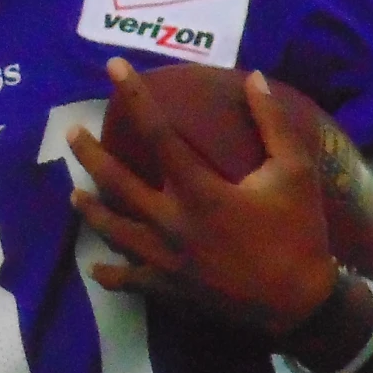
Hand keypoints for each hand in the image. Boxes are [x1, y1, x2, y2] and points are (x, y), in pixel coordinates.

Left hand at [65, 61, 334, 338]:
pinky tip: (96, 267)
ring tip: (73, 194)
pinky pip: (130, 280)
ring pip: (114, 231)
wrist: (300, 305)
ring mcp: (166, 259)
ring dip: (91, 211)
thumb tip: (255, 77)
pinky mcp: (170, 288)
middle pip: (117, 182)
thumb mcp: (295, 172)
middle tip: (71, 133)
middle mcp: (171, 222)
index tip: (113, 68)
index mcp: (199, 190)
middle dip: (91, 155)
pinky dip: (110, 274)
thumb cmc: (299, 233)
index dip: (133, 96)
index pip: (156, 132)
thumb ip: (272, 122)